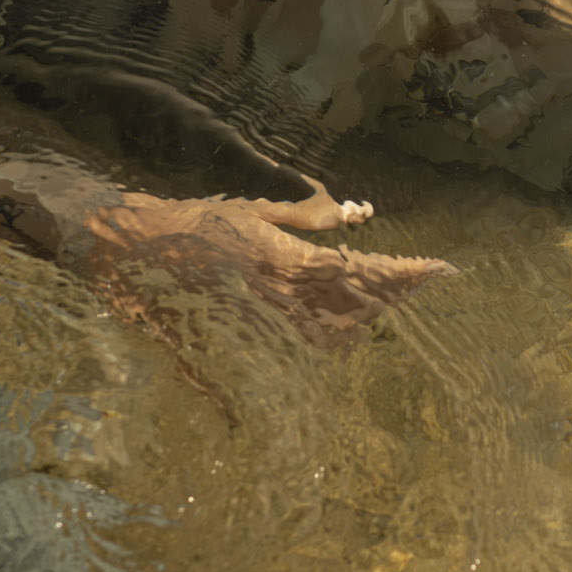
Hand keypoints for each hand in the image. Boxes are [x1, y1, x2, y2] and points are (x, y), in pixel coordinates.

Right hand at [38, 187, 452, 343]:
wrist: (132, 252)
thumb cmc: (194, 221)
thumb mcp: (253, 211)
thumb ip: (305, 220)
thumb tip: (352, 216)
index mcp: (283, 261)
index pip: (361, 273)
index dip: (405, 275)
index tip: (439, 271)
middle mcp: (277, 300)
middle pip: (353, 313)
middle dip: (388, 300)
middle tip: (417, 286)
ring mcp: (258, 329)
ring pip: (328, 340)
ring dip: (357, 326)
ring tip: (377, 309)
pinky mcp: (237, 348)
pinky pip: (288, 360)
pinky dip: (316, 351)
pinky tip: (329, 341)